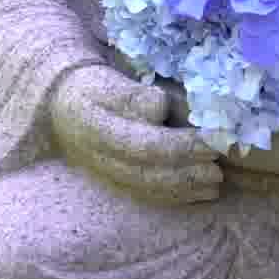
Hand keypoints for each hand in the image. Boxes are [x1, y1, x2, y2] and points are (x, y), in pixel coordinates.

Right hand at [48, 65, 222, 204]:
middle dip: (186, 173)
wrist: (61, 107)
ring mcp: (107, 173)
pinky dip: (173, 197)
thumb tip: (159, 107)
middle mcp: (102, 157)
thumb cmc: (91, 88)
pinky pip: (145, 195)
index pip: (144, 145)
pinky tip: (197, 193)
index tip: (209, 141)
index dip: (180, 147)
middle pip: (148, 172)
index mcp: (100, 128)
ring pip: (148, 188)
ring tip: (215, 184)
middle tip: (218, 169)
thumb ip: (133, 95)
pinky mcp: (114, 182)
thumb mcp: (108, 81)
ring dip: (184, 189)